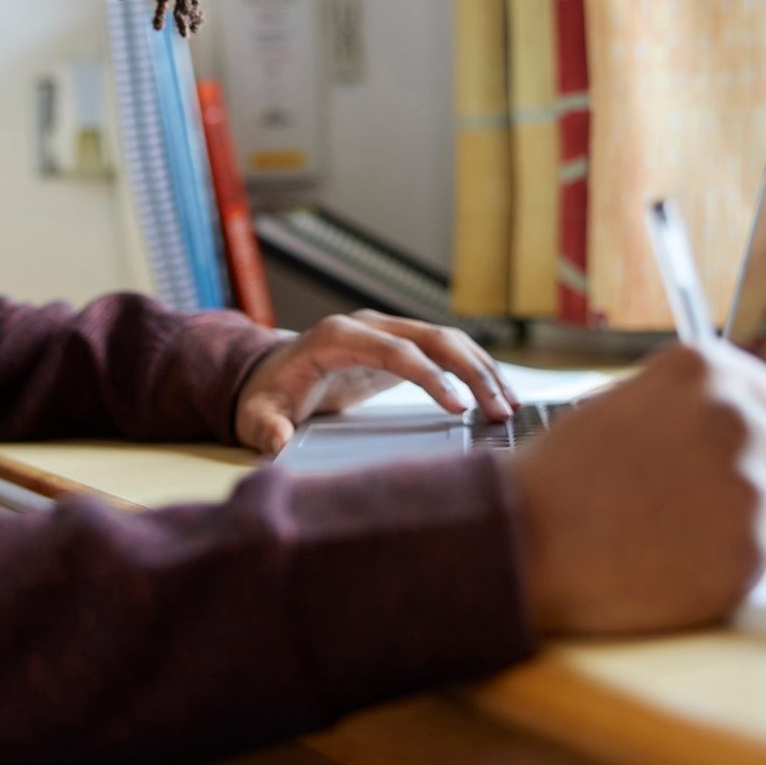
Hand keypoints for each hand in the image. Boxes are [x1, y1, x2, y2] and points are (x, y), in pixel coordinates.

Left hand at [231, 310, 512, 453]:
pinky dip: (474, 369)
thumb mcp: (256, 415)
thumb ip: (265, 426)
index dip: (429, 376)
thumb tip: (278, 439)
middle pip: (432, 338)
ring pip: (446, 340)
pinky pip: (445, 351)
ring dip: (482, 369)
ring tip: (510, 406)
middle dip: (471, 372)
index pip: (395, 350)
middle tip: (499, 411)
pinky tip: (496, 394)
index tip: (457, 406)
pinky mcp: (399, 346)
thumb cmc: (266, 396)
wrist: (269, 375)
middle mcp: (367, 325)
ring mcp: (386, 331)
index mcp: (336, 337)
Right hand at [507, 341, 765, 636]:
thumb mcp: (625, 405)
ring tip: (670, 534)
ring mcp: (748, 486)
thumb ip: (690, 408)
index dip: (753, 432)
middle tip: (694, 505)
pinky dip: (723, 568)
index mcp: (704, 371)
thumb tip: (739, 425)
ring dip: (738, 528)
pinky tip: (671, 562)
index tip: (735, 455)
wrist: (520, 537)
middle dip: (754, 482)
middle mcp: (735, 418)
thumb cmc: (562, 476)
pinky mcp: (749, 550)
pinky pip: (758, 560)